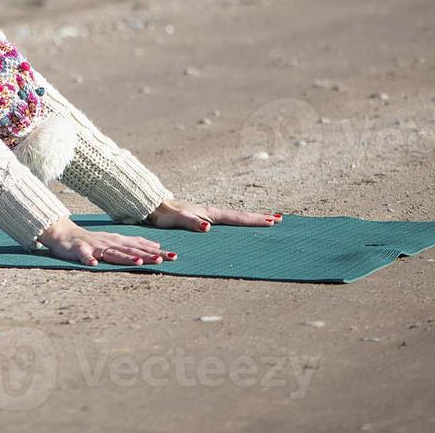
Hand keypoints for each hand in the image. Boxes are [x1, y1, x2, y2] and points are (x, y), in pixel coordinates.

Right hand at [38, 217, 175, 265]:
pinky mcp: (80, 250)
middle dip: (146, 254)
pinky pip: (84, 256)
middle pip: (130, 250)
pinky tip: (94, 265)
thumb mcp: (115, 240)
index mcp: (118, 242)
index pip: (140, 247)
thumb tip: (156, 246)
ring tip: (137, 262)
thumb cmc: (92, 240)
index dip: (156, 252)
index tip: (173, 256)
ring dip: (125, 257)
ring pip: (111, 253)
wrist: (65, 234)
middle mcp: (109, 243)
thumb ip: (134, 243)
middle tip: (162, 259)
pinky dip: (89, 260)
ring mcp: (95, 247)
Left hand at [147, 198, 281, 230]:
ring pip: (235, 217)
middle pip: (241, 216)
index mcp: (210, 213)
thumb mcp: (178, 220)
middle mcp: (212, 212)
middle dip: (260, 218)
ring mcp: (209, 214)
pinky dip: (239, 221)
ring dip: (251, 219)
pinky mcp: (204, 217)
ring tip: (267, 220)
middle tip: (280, 219)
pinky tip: (240, 224)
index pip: (237, 218)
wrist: (155, 207)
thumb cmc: (166, 215)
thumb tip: (208, 227)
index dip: (255, 220)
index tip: (273, 221)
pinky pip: (227, 220)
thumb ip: (191, 223)